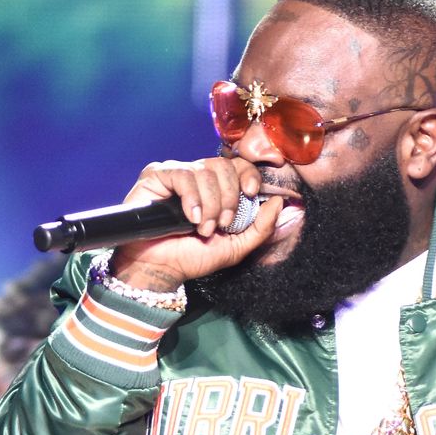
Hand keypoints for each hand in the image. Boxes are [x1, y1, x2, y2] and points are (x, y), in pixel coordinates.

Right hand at [106, 157, 282, 291]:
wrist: (159, 269)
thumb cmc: (192, 258)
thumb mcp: (235, 247)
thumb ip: (261, 227)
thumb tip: (279, 202)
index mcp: (216, 187)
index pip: (238, 165)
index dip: (248, 174)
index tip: (251, 193)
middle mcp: (196, 176)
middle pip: (225, 166)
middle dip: (229, 199)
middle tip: (221, 224)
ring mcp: (176, 173)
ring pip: (206, 171)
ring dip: (211, 204)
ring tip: (202, 228)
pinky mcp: (156, 175)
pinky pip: (183, 174)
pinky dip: (192, 199)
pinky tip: (190, 218)